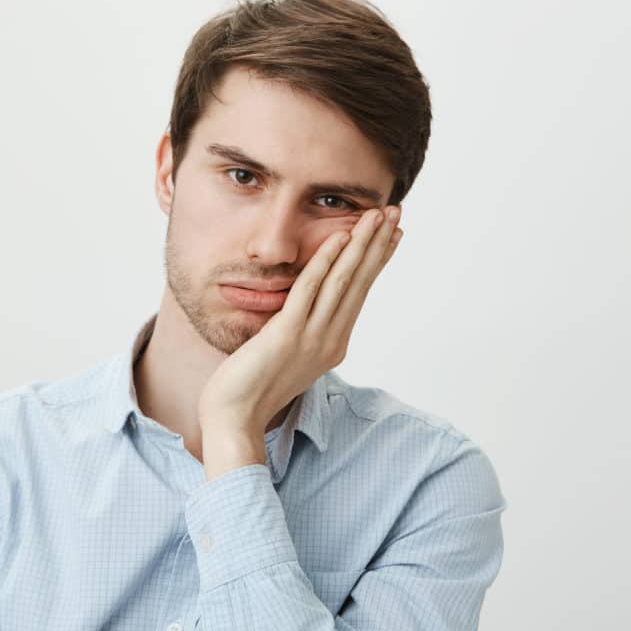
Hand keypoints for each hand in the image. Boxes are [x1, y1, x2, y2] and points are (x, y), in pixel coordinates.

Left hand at [198, 205, 403, 470]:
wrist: (235, 418)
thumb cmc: (254, 388)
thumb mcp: (289, 354)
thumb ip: (303, 330)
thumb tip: (308, 308)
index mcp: (333, 343)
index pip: (361, 292)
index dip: (377, 260)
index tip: (392, 233)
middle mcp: (330, 339)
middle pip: (360, 282)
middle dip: (378, 244)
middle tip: (395, 212)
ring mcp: (311, 338)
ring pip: (343, 282)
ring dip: (361, 245)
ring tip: (376, 216)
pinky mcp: (287, 335)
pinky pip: (309, 291)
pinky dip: (325, 263)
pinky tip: (338, 239)